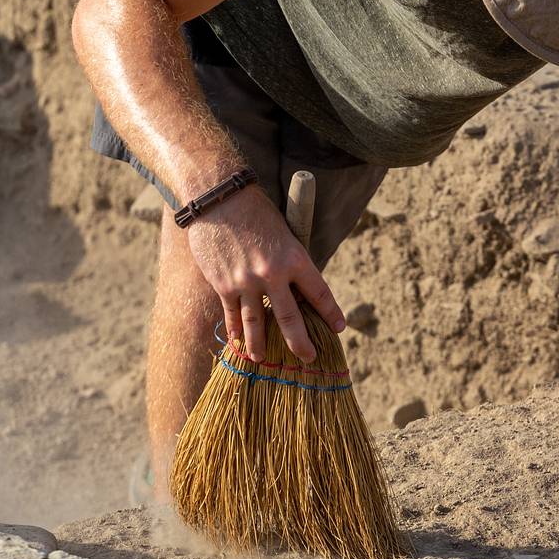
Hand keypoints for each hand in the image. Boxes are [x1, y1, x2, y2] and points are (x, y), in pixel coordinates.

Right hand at [185, 185, 344, 362]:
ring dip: (261, 346)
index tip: (339, 328)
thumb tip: (296, 286)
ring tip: (263, 360)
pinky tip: (238, 344)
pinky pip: (232, 315)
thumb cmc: (256, 211)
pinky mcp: (223, 285)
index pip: (319, 293)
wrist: (219, 198)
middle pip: (291, 319)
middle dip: (301, 343)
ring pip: (257, 324)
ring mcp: (246, 282)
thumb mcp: (285, 231)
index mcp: (295, 258)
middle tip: (309, 358)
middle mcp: (272, 274)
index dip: (331, 313)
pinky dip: (235, 332)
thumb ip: (290, 260)